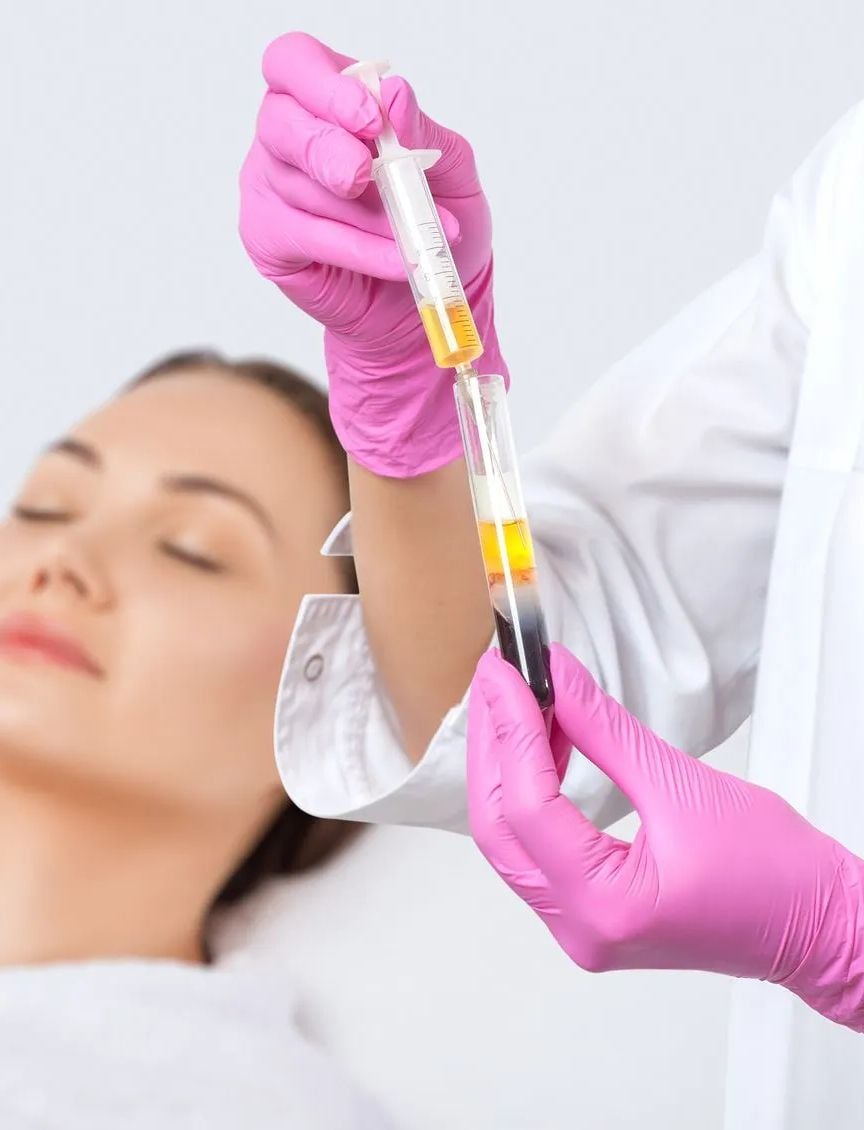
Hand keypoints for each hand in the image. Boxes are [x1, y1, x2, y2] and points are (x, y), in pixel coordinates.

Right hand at [239, 32, 505, 476]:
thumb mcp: (448, 169)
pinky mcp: (268, 238)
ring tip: (419, 235)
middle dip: (327, 149)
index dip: (323, 86)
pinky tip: (401, 261)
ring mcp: (269, 186)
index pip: (294, 63)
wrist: (426, 292)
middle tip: (364, 176)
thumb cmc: (433, 218)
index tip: (369, 118)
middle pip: (280, 122)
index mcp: (323, 97)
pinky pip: (311, 238)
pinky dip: (362, 250)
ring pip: (304, 189)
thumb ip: (421, 131)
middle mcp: (285, 135)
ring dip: (368, 214)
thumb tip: (394, 94)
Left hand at [467, 644, 863, 1030]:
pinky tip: (543, 743)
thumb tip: (556, 677)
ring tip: (517, 699)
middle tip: (497, 677)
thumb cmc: (776, 871)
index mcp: (604, 905)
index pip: (526, 805)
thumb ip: (605, 729)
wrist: (818, 925)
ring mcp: (580, 927)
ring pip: (511, 838)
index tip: (505, 671)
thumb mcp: (682, 783)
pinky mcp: (590, 913)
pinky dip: (531, 792)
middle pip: (499, 825)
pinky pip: (537, 849)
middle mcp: (579, 927)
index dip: (510, 728)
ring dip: (508, 766)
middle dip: (494, 743)